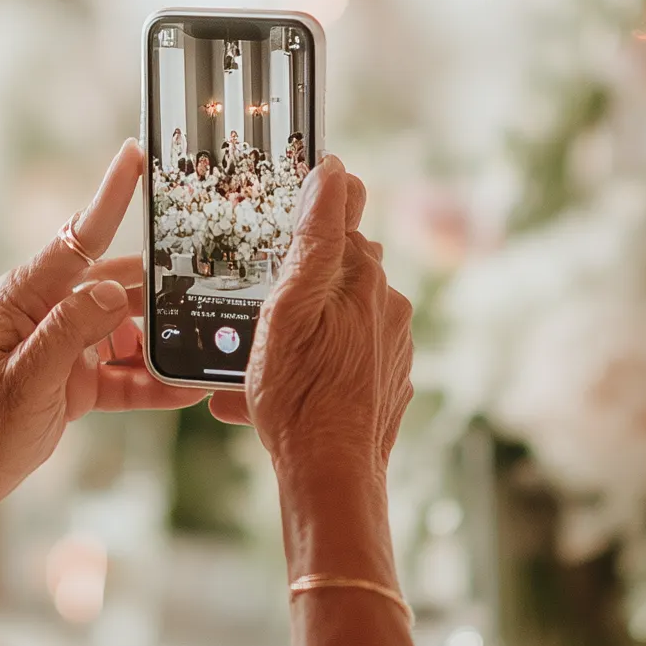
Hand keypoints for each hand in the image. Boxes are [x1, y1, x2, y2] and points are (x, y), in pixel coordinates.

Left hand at [0, 142, 203, 579]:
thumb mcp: (25, 378)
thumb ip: (71, 331)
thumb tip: (116, 291)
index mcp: (26, 295)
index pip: (79, 236)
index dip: (111, 195)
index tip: (137, 154)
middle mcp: (49, 312)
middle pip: (119, 285)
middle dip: (163, 288)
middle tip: (210, 286)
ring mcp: (66, 346)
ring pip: (131, 330)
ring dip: (164, 342)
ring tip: (204, 350)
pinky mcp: (78, 381)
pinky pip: (127, 373)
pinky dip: (154, 382)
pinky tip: (186, 391)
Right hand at [228, 155, 414, 498]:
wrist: (332, 474)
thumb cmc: (301, 391)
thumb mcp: (289, 305)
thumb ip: (314, 236)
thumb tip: (334, 171)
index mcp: (363, 276)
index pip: (344, 212)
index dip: (311, 205)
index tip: (282, 208)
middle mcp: (386, 305)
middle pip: (338, 268)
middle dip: (299, 276)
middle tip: (256, 297)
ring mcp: (389, 347)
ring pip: (337, 317)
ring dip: (302, 328)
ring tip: (257, 361)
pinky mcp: (385, 383)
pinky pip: (343, 359)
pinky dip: (314, 366)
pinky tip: (277, 392)